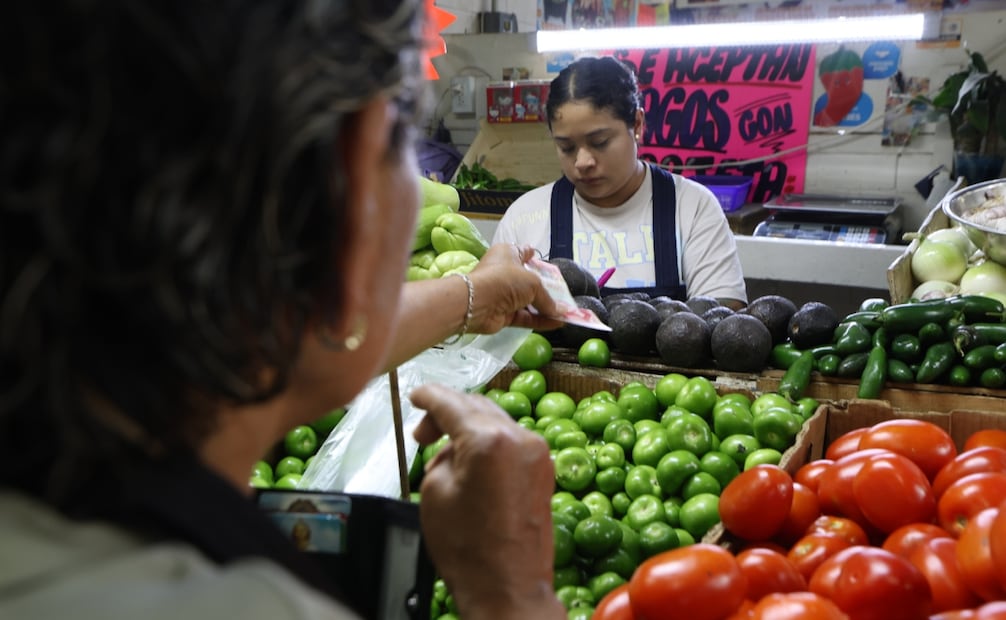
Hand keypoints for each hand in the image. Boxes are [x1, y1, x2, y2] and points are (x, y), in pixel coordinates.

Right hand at [411, 384, 563, 619]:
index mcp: (489, 441)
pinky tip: (471, 462)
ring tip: (444, 454)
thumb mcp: (435, 492)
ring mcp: (538, 453)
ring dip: (469, 428)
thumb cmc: (467, 548)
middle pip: (478, 407)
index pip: (453, 404)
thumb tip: (453, 446)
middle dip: (448, 413)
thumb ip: (443, 455)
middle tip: (424, 433)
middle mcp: (520, 438)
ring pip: (496, 422)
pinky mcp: (544, 469)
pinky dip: (489, 443)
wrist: (509, 588)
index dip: (429, 396)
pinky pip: (511, 442)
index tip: (416, 395)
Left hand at [468, 243, 563, 334]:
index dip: (533, 256)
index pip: (523, 253)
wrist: (477, 303)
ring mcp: (503, 295)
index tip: (542, 259)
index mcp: (507, 255)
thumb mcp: (533, 283)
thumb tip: (560, 312)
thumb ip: (548, 298)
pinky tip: (557, 324)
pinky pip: (526, 317)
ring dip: (546, 309)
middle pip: (528, 281)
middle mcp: (505, 273)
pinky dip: (540, 320)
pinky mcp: (503, 314)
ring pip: (528, 302)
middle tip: (564, 296)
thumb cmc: (505, 280)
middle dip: (546, 289)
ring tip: (566, 314)